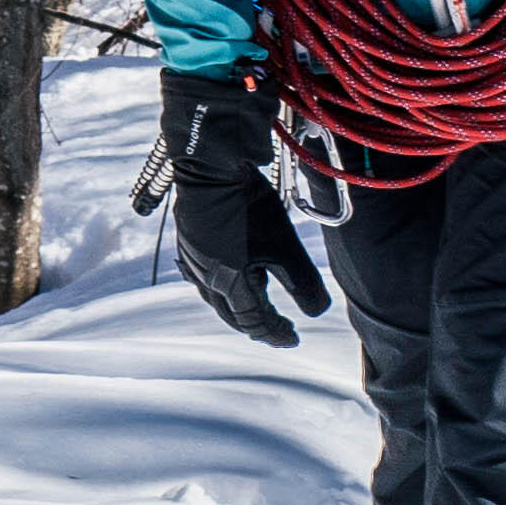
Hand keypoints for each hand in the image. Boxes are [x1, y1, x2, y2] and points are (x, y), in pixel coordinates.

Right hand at [159, 68, 330, 348]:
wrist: (210, 166)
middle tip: (277, 327)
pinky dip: (218, 285)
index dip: (275, 333)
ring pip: (214, 296)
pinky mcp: (187, 241)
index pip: (254, 322)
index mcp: (228, 284)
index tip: (293, 338)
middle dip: (256, 324)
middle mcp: (205, 278)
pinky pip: (200, 276)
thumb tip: (318, 313)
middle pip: (231, 314)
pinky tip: (223, 274)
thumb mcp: (285, 246)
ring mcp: (192, 259)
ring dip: (237, 305)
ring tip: (256, 302)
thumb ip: (302, 282)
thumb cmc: (250, 207)